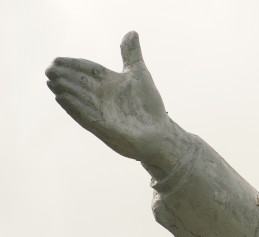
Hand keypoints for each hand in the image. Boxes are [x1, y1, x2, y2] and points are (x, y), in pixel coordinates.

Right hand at [46, 31, 175, 165]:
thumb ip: (131, 55)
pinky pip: (86, 116)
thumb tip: (131, 32)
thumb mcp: (140, 75)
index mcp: (109, 83)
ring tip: (52, 81)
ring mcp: (102, 112)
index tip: (56, 60)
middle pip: (80, 83)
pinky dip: (74, 107)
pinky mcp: (104, 127)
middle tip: (49, 69)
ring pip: (79, 99)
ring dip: (66, 90)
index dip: (73, 65)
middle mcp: (102, 97)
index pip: (88, 70)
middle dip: (64, 76)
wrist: (159, 133)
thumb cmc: (149, 106)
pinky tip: (62, 98)